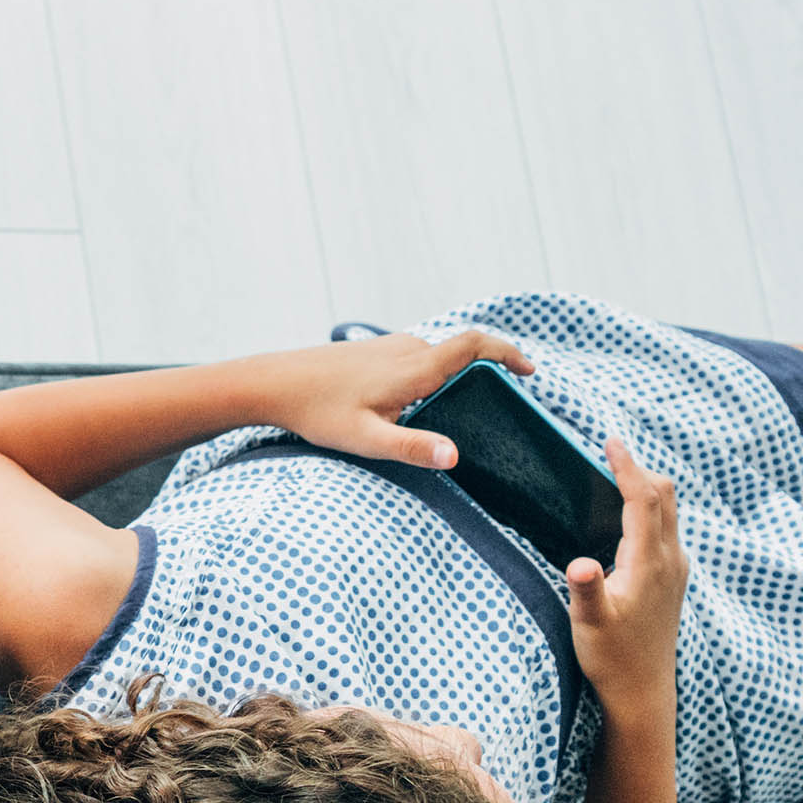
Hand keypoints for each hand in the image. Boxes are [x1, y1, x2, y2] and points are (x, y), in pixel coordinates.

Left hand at [276, 327, 533, 472]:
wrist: (274, 383)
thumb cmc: (319, 412)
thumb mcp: (366, 439)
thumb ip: (412, 447)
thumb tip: (455, 457)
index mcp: (415, 367)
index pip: (475, 345)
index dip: (507, 352)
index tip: (527, 370)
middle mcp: (408, 349)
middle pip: (463, 352)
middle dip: (488, 371)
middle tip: (504, 402)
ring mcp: (392, 346)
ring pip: (439, 356)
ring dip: (459, 375)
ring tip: (468, 408)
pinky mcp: (377, 351)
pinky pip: (419, 358)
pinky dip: (435, 375)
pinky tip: (423, 404)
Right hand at [564, 432, 685, 710]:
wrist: (644, 691)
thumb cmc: (612, 658)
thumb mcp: (589, 625)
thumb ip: (586, 590)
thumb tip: (579, 564)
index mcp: (649, 563)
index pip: (644, 499)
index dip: (627, 466)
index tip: (610, 441)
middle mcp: (670, 560)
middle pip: (664, 496)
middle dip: (638, 469)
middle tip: (609, 453)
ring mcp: (676, 569)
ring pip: (669, 511)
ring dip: (646, 488)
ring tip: (616, 477)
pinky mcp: (675, 579)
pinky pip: (667, 529)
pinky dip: (650, 509)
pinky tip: (629, 519)